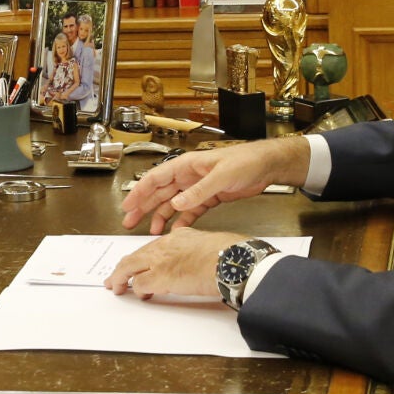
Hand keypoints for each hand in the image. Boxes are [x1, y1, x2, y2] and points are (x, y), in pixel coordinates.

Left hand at [102, 228, 245, 298]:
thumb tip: (194, 264)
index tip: (137, 265)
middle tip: (114, 278)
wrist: (233, 261)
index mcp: (178, 236)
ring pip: (129, 267)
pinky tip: (140, 296)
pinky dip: (137, 291)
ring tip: (116, 287)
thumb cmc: (230, 255)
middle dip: (122, 268)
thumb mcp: (209, 245)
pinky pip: (140, 284)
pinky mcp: (160, 277)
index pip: (152, 247)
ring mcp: (160, 260)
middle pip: (134, 256)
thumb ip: (195, 252)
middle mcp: (165, 245)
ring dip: (121, 278)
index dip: (141, 258)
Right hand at [119, 137, 309, 232]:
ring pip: (173, 203)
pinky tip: (175, 231)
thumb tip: (176, 204)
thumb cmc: (245, 161)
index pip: (156, 178)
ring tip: (151, 232)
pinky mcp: (209, 197)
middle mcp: (189, 176)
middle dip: (144, 207)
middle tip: (129, 222)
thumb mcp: (222, 176)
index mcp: (187, 166)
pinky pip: (191, 211)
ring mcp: (198, 187)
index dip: (140, 192)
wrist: (266, 166)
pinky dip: (182, 221)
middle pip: (160, 192)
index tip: (127, 205)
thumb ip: (198, 191)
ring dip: (161, 216)